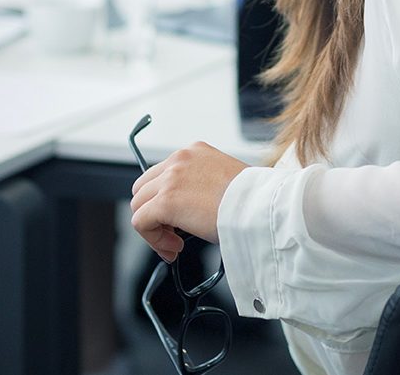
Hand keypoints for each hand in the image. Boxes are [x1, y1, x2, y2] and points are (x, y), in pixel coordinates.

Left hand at [130, 142, 248, 260]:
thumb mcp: (224, 181)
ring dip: (154, 228)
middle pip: (144, 188)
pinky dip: (153, 239)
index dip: (165, 202)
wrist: (260, 206)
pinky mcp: (165, 201)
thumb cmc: (252, 198)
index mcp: (195, 152)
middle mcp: (179, 159)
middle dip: (154, 213)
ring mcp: (170, 179)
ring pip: (139, 205)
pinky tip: (174, 247)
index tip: (178, 220)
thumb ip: (201, 187)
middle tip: (173, 234)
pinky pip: (141, 223)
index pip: (163, 175)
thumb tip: (191, 209)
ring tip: (175, 243)